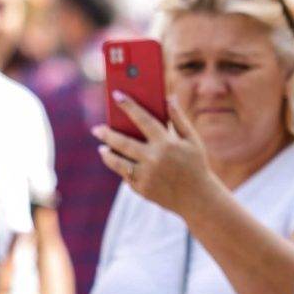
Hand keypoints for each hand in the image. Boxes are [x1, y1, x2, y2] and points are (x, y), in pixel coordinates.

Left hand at [92, 91, 218, 217]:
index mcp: (167, 143)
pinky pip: (125, 175)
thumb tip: (169, 97)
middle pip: (123, 142)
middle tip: (96, 128)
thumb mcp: (192, 139)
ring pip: (118, 162)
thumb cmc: (195, 164)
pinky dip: (119, 167)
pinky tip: (115, 161)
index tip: (116, 95)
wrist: (197, 198)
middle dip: (107, 134)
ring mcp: (146, 175)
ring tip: (102, 148)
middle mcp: (154, 159)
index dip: (129, 106)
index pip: (143, 119)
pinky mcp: (141, 189)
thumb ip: (179, 118)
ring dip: (107, 154)